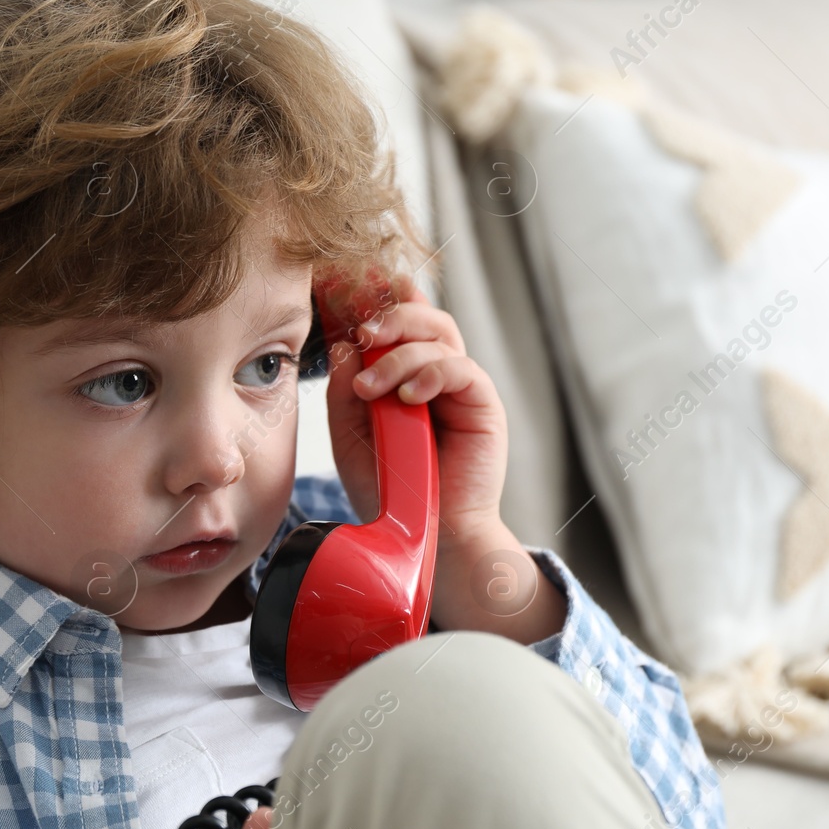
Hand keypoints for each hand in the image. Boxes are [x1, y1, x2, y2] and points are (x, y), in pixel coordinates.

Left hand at [324, 285, 505, 546]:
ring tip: (371, 388)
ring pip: (440, 335)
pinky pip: (461, 368)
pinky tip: (408, 397)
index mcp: (406, 377)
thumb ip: (345, 393)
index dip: (379, 301)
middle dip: (391, 316)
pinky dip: (431, 373)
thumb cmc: (389, 490)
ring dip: (400, 352)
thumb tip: (344, 346)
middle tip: (363, 334)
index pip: (399, 324)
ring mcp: (462, 388)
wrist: (423, 535)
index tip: (347, 293)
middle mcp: (436, 375)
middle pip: (423, 316)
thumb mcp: (350, 437)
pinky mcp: (483, 405)